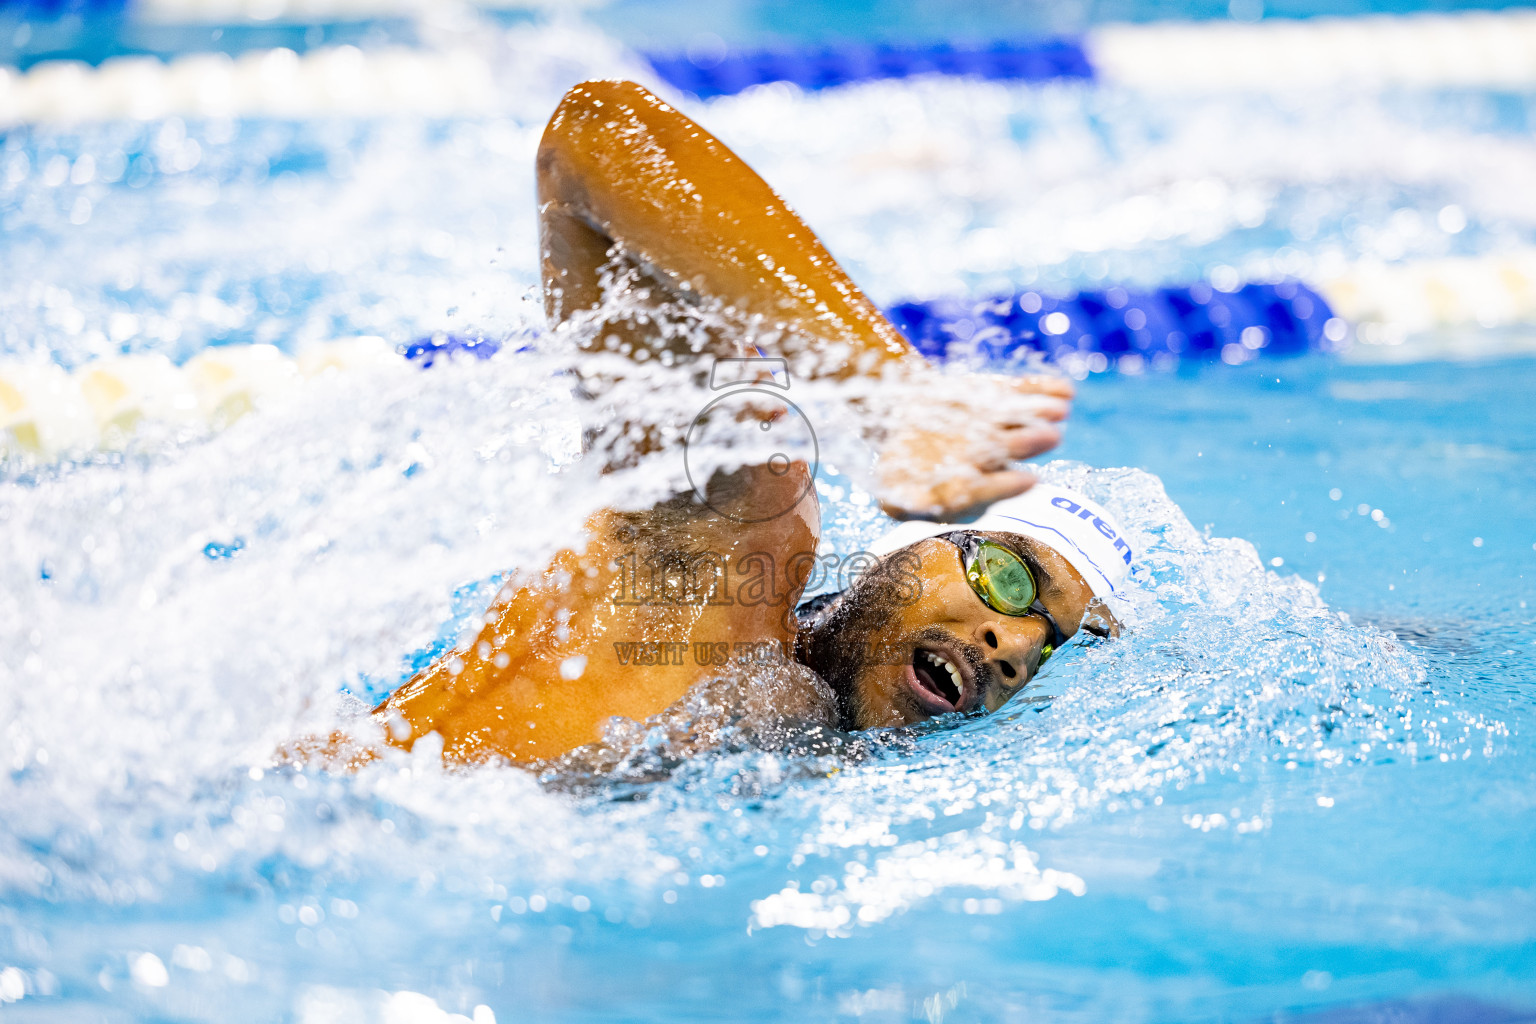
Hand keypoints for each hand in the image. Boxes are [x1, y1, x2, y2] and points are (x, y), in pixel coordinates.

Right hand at [869, 370, 1072, 519]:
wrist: (893, 415)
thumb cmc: (898, 465)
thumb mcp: (894, 487)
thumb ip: (904, 500)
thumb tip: (926, 502)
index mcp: (962, 485)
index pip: (985, 488)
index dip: (1006, 486)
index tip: (1027, 480)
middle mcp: (983, 456)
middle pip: (1008, 450)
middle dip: (1028, 443)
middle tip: (1050, 437)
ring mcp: (993, 425)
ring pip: (1019, 421)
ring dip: (1039, 413)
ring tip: (1060, 409)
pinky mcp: (994, 395)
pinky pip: (1020, 392)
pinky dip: (1041, 389)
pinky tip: (1065, 389)